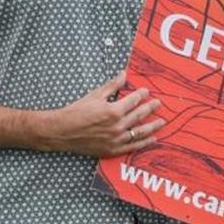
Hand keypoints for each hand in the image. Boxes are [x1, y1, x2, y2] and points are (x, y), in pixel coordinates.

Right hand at [42, 72, 163, 156]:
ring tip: (162, 122)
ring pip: (139, 132)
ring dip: (152, 126)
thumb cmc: (76, 111)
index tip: (147, 91)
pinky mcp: (111, 150)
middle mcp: (117, 126)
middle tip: (159, 103)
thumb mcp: (94, 95)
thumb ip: (112, 85)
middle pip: (139, 115)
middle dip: (150, 108)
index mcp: (113, 111)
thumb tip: (123, 74)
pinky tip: (153, 139)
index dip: (141, 95)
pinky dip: (144, 143)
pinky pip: (132, 147)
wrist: (62, 131)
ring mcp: (115, 139)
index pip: (133, 101)